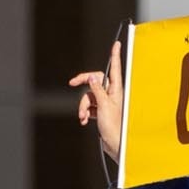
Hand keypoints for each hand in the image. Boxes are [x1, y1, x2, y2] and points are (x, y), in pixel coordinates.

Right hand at [70, 40, 124, 161]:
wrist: (115, 144)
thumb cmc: (114, 126)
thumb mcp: (103, 105)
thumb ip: (97, 90)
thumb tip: (92, 77)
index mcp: (116, 90)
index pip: (115, 68)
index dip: (115, 55)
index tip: (117, 44)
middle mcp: (111, 94)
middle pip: (94, 81)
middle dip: (83, 86)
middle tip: (71, 83)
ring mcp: (105, 102)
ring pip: (88, 95)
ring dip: (83, 106)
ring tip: (83, 117)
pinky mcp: (100, 111)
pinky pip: (88, 106)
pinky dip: (85, 112)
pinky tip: (84, 120)